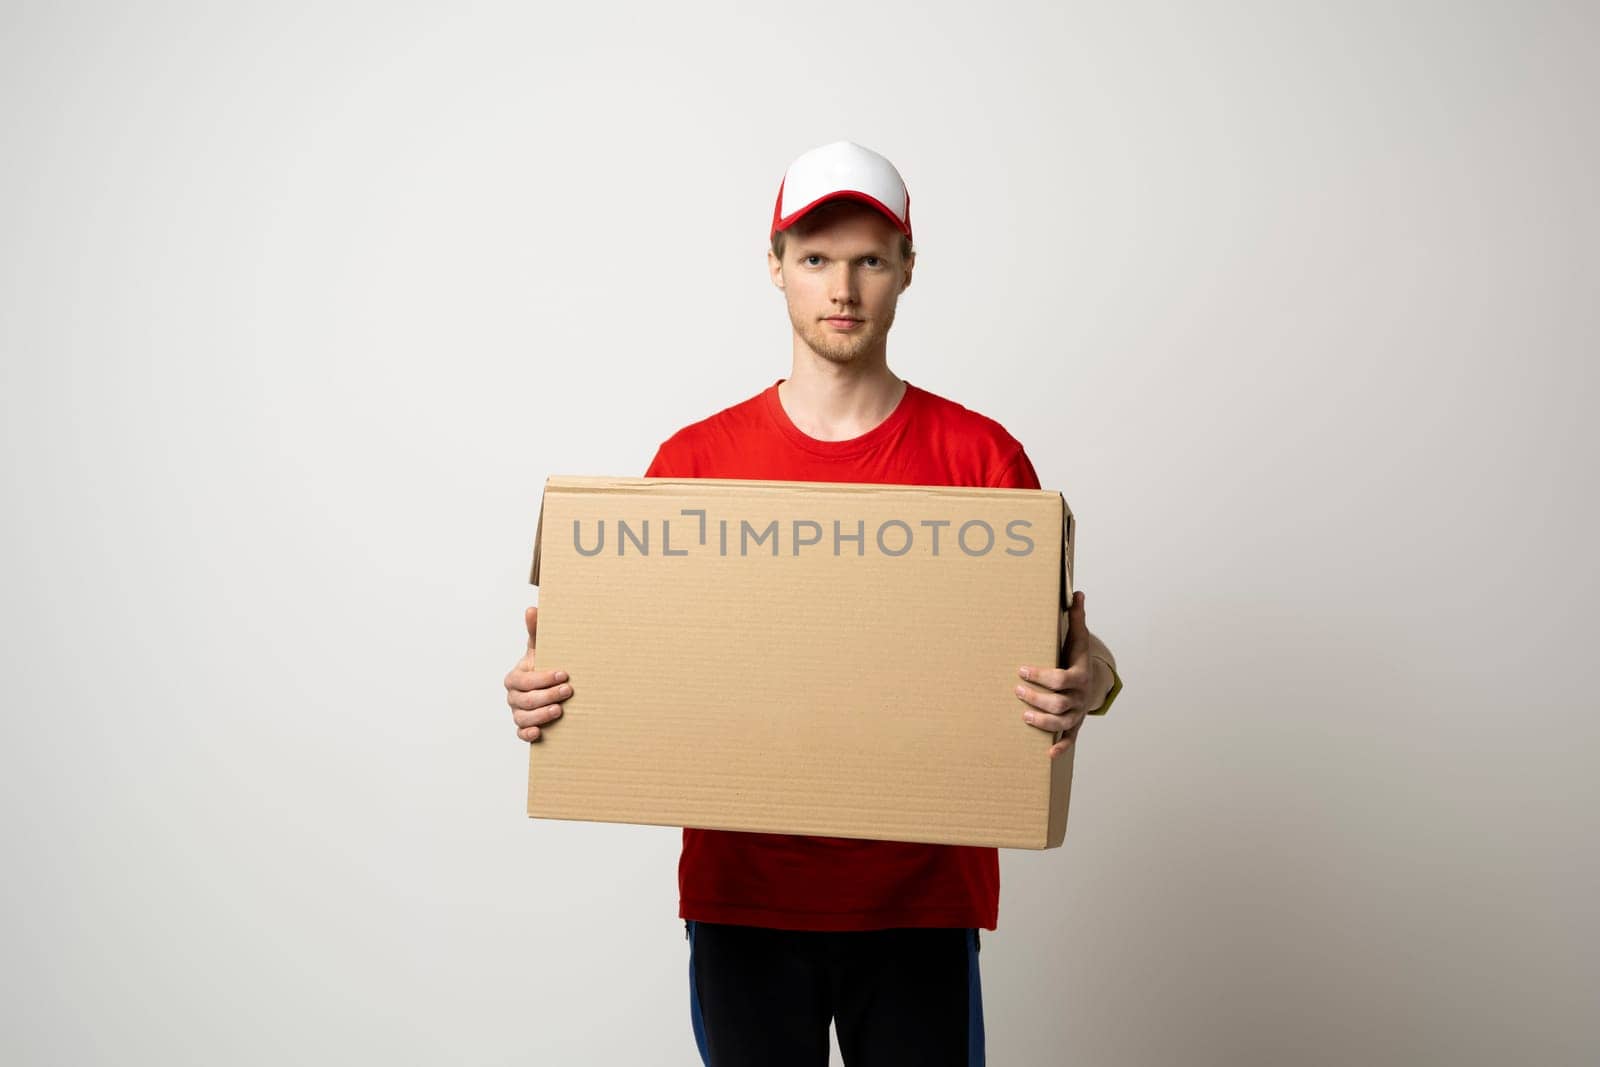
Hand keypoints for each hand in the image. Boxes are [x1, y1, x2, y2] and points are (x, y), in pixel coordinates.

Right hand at [504, 606, 571, 742]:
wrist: (547, 688)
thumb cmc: (542, 666)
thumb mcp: (540, 649)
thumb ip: (535, 631)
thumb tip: (532, 608)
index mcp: (515, 677)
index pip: (524, 679)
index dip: (543, 678)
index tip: (563, 674)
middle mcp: (513, 696)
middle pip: (525, 699)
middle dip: (546, 695)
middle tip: (567, 691)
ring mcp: (517, 713)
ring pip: (523, 717)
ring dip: (541, 715)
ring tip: (559, 711)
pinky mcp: (523, 727)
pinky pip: (520, 734)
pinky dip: (528, 734)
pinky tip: (539, 732)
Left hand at [1014, 591, 1114, 759]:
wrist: (1093, 681)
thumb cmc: (1077, 657)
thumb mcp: (1078, 638)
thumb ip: (1076, 617)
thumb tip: (1076, 592)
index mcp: (1080, 674)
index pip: (1061, 679)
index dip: (1041, 676)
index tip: (1021, 669)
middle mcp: (1080, 696)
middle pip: (1059, 703)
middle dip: (1036, 698)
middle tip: (1016, 691)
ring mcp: (1077, 712)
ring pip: (1061, 722)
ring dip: (1042, 722)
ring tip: (1023, 716)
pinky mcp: (1074, 725)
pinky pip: (1070, 739)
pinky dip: (1060, 747)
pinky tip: (1047, 753)